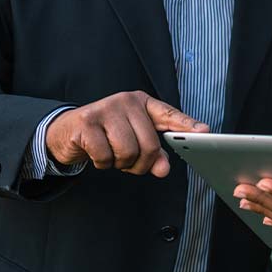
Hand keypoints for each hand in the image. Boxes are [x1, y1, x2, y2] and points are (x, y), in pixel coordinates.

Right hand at [45, 91, 206, 176]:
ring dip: (121, 164)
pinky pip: (106, 156)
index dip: (186, 124)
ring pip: (128, 151)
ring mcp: (105, 109)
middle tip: (128, 162)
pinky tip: (96, 153)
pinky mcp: (86, 122)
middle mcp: (125, 101)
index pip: (168, 114)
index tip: (204, 132)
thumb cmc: (106, 135)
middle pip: (149, 144)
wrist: (66, 132)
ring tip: (112, 155)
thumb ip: (153, 154)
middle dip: (141, 163)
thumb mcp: (132, 141)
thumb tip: (163, 169)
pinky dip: (102, 163)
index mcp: (141, 103)